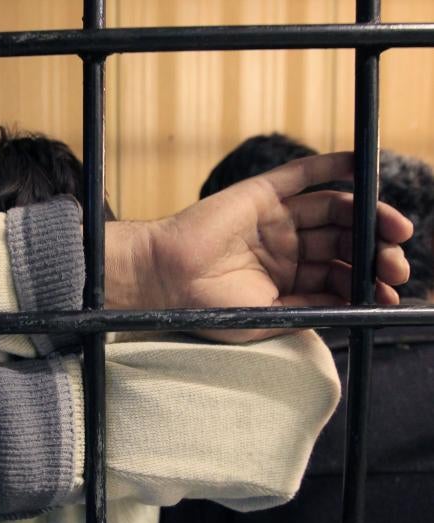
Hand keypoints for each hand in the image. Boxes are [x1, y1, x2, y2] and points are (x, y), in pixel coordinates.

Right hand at [107, 152, 412, 341]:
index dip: (368, 281)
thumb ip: (312, 309)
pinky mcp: (262, 192)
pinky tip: (364, 164)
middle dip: (375, 251)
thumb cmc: (209, 308)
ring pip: (333, 209)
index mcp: (287, 281)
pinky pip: (304, 174)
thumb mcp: (270, 318)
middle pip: (342, 240)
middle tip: (396, 264)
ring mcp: (275, 218)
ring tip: (396, 229)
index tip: (390, 291)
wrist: (166, 280)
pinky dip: (335, 165)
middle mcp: (285, 247)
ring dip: (368, 215)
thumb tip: (359, 301)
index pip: (339, 275)